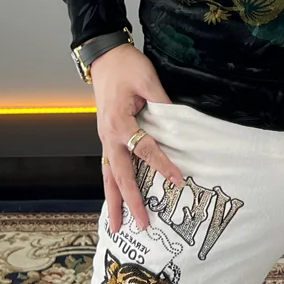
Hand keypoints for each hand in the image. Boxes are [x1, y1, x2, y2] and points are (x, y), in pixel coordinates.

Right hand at [91, 44, 183, 232]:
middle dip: (131, 201)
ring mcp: (105, 137)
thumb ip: (161, 103)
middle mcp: (109, 135)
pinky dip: (111, 184)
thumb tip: (178, 123)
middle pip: (119, 174)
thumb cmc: (127, 66)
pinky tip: (116, 197)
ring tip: (118, 225)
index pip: (145, 149)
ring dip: (114, 200)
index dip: (163, 165)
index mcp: (119, 122)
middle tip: (143, 224)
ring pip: (108, 175)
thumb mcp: (148, 80)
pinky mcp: (107, 135)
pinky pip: (108, 165)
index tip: (178, 180)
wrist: (105, 57)